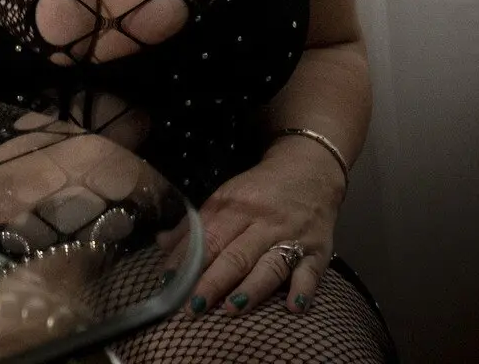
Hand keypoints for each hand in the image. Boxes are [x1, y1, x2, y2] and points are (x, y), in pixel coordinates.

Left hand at [175, 135, 345, 316]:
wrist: (309, 169)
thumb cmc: (259, 191)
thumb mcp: (224, 198)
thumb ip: (194, 225)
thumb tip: (160, 244)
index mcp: (233, 207)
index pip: (207, 238)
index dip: (187, 261)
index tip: (169, 285)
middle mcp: (261, 222)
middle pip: (235, 255)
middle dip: (213, 282)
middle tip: (193, 308)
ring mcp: (291, 236)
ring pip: (270, 265)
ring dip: (251, 288)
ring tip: (232, 309)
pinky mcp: (318, 249)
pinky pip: (311, 271)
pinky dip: (303, 288)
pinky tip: (294, 306)